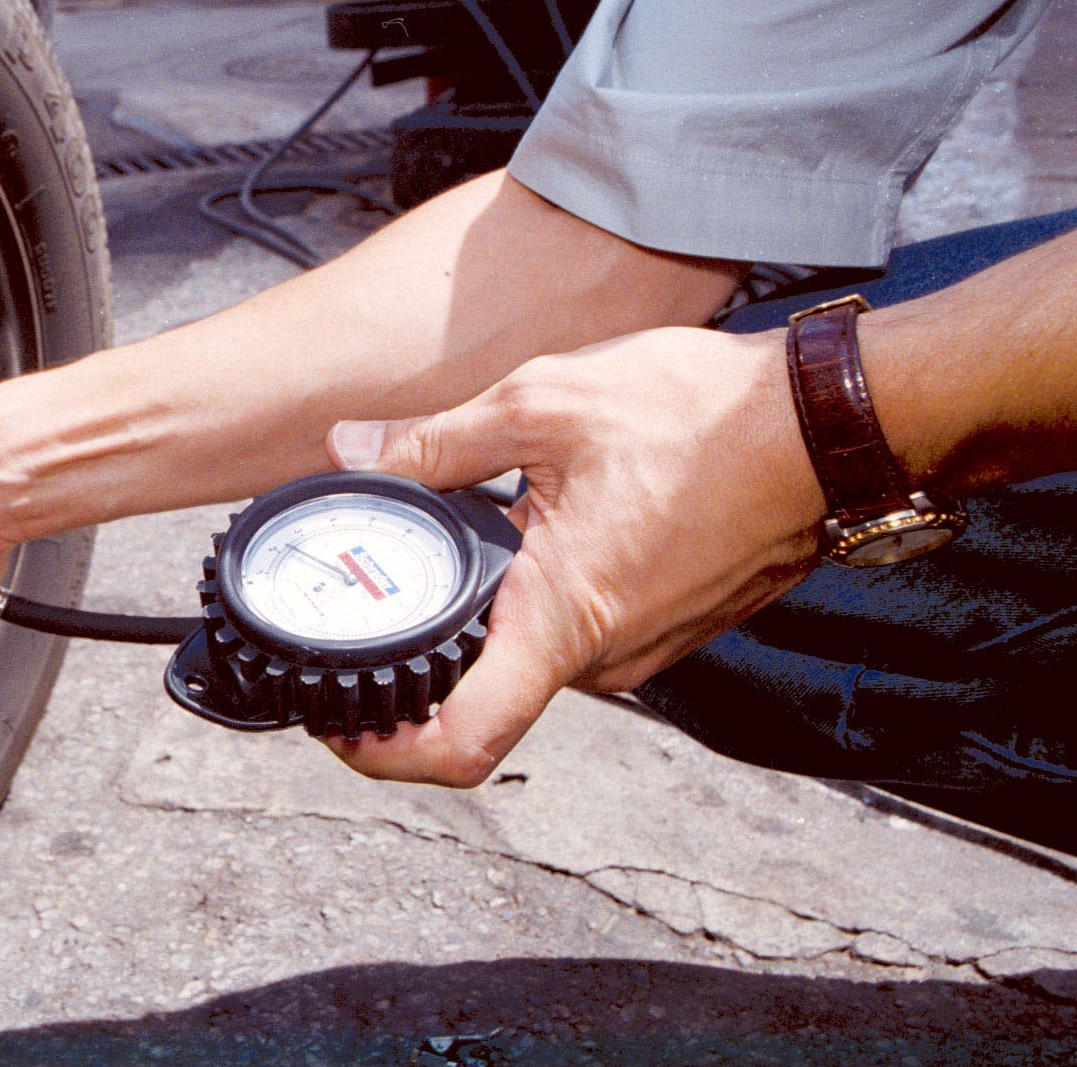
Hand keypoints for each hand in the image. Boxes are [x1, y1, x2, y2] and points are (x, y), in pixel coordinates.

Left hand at [322, 326, 827, 786]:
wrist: (822, 423)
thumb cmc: (701, 414)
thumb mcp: (539, 405)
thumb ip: (433, 442)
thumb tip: (351, 451)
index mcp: (560, 619)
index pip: (464, 743)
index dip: (385, 757)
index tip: (339, 730)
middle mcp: (604, 658)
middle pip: (485, 696)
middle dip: (423, 662)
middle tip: (368, 614)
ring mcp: (641, 650)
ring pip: (532, 658)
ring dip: (486, 620)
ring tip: (445, 557)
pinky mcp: (664, 629)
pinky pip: (577, 635)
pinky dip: (537, 603)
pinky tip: (526, 540)